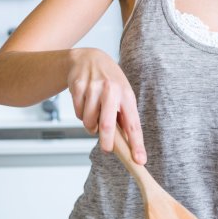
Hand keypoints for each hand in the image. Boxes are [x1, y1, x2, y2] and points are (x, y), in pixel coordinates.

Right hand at [66, 48, 145, 163]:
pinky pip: (78, 113)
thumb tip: (127, 144)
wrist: (89, 58)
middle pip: (107, 125)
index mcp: (126, 95)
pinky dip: (81, 115)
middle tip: (107, 149)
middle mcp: (111, 90)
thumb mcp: (122, 94)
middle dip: (106, 142)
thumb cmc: (109, 81)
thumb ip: (124, 116)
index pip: (133, 124)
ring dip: (90, 126)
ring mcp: (93, 88)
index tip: (139, 160)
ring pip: (89, 121)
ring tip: (94, 116)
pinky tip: (85, 104)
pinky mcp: (77, 87)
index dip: (136, 144)